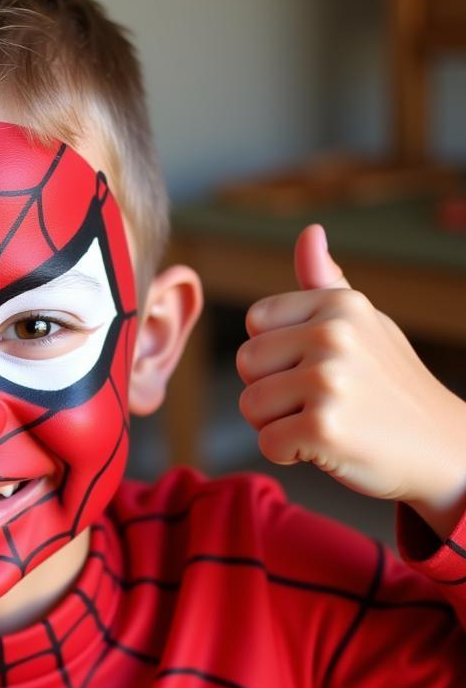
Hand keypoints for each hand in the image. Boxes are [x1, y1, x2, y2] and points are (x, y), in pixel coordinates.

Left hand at [236, 224, 465, 537]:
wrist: (443, 447)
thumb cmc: (390, 384)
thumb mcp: (363, 323)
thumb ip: (325, 283)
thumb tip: (309, 233)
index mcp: (339, 304)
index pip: (256, 322)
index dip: (276, 352)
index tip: (316, 365)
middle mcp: (333, 335)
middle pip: (245, 363)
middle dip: (271, 389)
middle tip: (320, 401)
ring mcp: (328, 381)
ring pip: (250, 405)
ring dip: (277, 423)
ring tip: (325, 421)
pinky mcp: (324, 428)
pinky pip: (267, 443)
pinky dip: (289, 454)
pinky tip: (328, 447)